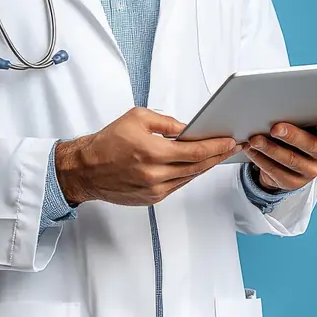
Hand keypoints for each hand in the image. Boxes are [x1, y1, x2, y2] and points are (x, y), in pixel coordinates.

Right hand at [55, 107, 239, 206]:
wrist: (85, 169)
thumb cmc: (107, 142)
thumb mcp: (137, 118)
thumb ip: (166, 123)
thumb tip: (187, 129)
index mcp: (152, 152)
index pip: (195, 151)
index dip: (216, 147)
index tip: (230, 141)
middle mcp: (154, 174)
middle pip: (197, 167)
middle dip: (217, 156)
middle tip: (231, 148)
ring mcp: (153, 190)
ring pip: (188, 178)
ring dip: (204, 167)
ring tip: (216, 156)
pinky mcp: (150, 198)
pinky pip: (177, 186)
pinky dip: (188, 175)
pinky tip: (194, 166)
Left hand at [242, 117, 316, 191]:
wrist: (286, 161)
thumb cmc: (294, 133)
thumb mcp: (300, 124)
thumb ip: (299, 115)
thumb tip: (284, 99)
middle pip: (310, 146)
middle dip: (291, 136)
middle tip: (275, 128)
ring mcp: (309, 171)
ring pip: (290, 160)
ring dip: (270, 149)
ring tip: (254, 139)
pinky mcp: (293, 182)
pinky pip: (276, 172)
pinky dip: (260, 159)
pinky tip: (250, 150)